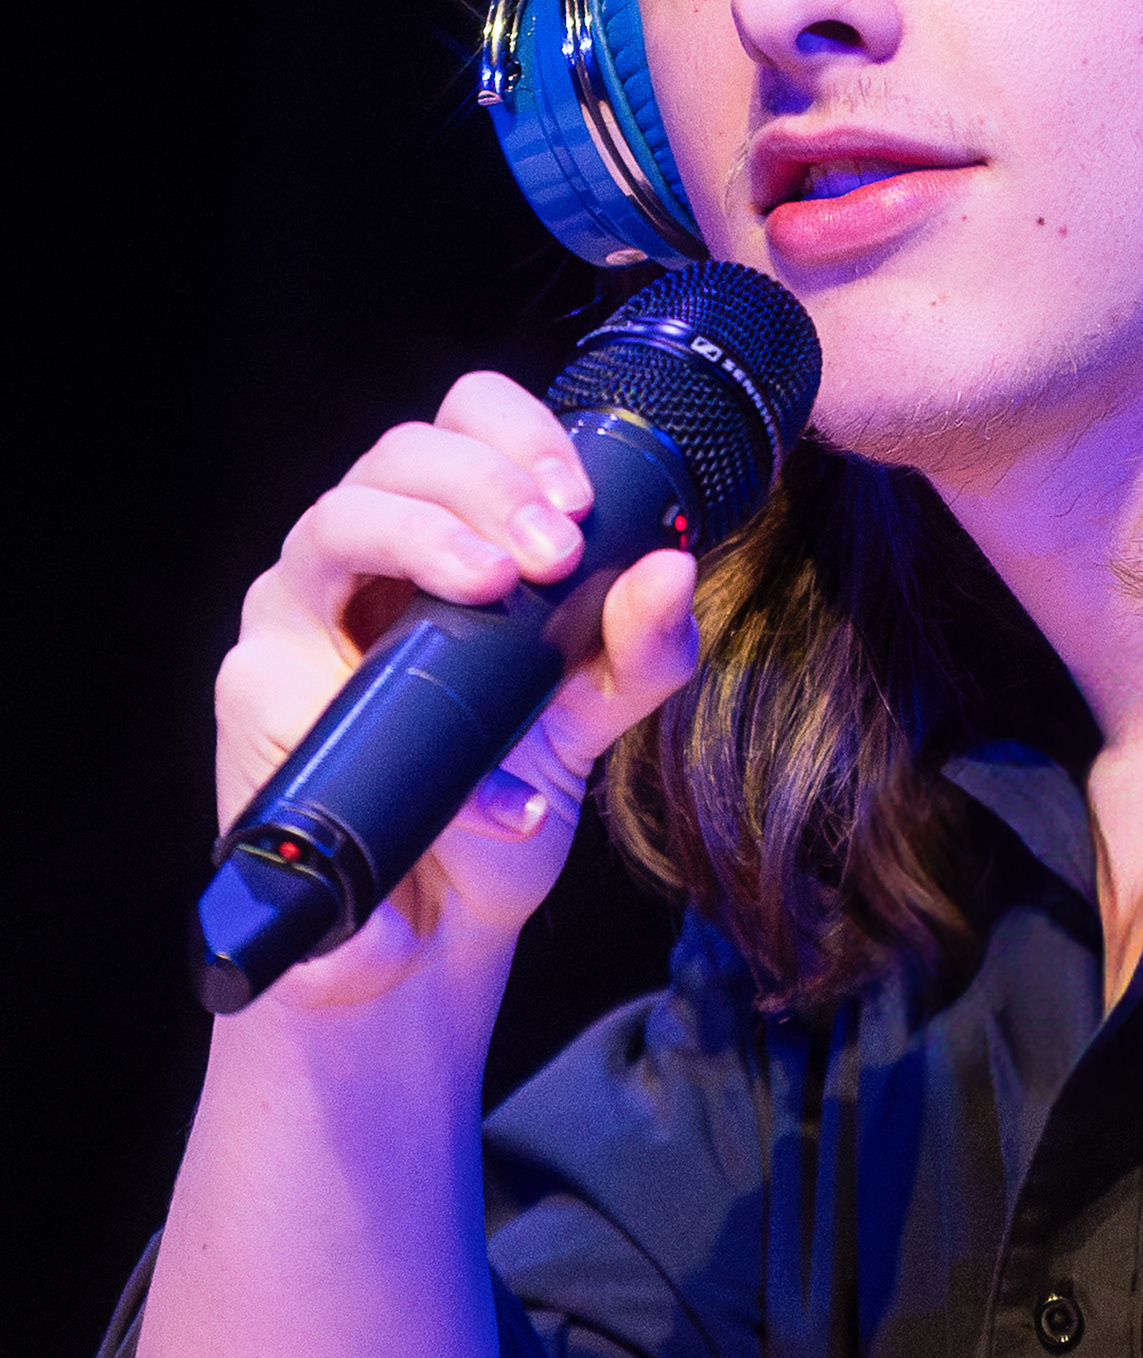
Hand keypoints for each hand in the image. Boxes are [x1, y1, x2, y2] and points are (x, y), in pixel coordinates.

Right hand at [214, 369, 698, 1005]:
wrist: (433, 932)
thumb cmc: (498, 801)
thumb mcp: (586, 723)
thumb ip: (637, 653)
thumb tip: (671, 566)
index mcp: (438, 536)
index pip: (461, 425)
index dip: (515, 434)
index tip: (578, 497)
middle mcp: (357, 558)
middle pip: (395, 454)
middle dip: (483, 485)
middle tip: (552, 551)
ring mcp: (295, 618)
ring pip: (333, 520)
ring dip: (423, 538)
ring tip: (496, 588)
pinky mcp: (256, 695)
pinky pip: (308, 667)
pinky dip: (393, 710)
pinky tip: (467, 768)